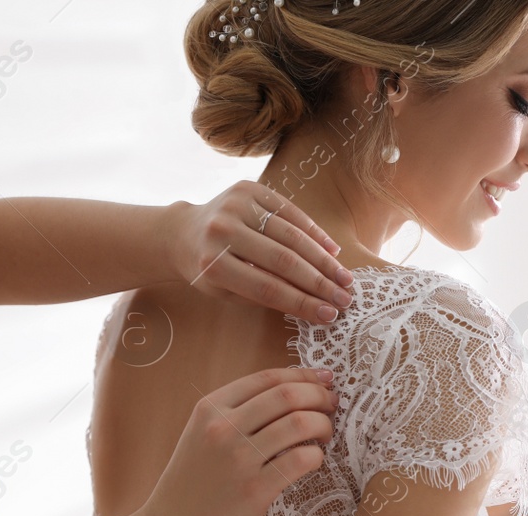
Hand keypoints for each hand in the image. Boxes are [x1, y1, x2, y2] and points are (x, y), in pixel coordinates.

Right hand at [138, 366, 336, 515]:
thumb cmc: (193, 481)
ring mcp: (239, 458)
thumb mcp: (202, 433)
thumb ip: (237, 411)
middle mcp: (223, 427)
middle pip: (288, 395)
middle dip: (319, 396)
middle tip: (332, 405)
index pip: (268, 378)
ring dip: (323, 424)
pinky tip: (314, 460)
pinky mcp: (255, 489)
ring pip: (300, 424)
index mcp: (210, 407)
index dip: (303, 375)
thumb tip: (293, 392)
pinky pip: (301, 460)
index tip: (323, 379)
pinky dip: (316, 456)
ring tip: (325, 433)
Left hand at [168, 181, 354, 324]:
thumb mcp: (228, 291)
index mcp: (212, 264)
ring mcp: (235, 205)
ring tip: (344, 279)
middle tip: (344, 298)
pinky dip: (314, 232)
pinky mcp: (248, 188)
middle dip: (319, 283)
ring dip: (323, 259)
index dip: (301, 302)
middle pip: (283, 261)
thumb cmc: (209, 270)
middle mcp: (222, 231)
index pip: (267, 288)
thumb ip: (265, 294)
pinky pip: (290, 211)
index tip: (328, 315)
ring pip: (291, 235)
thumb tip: (316, 304)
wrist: (182, 233)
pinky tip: (332, 251)